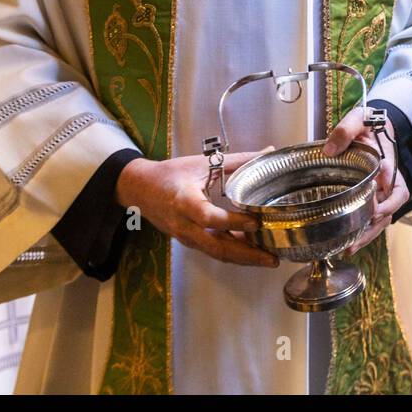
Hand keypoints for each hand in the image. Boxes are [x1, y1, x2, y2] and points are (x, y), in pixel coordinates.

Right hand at [115, 150, 278, 266]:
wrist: (140, 189)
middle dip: (246, 255)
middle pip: (216, 246)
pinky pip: (213, 250)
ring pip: (216, 253)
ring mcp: (186, 236)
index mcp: (184, 201)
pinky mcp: (189, 241)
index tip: (256, 222)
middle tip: (272, 258)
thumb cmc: (171, 174)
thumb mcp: (203, 163)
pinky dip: (233, 253)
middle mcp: (184, 224)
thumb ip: (238, 161)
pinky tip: (252, 250)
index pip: (209, 217)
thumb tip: (269, 153)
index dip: (233, 222)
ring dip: (243, 258)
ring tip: (268, 259)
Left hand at [324, 105, 408, 254]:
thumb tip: (330, 150)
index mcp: (388, 166)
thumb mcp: (358, 119)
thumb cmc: (368, 123)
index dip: (387, 203)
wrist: (375, 125)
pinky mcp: (374, 196)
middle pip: (388, 211)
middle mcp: (388, 182)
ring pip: (381, 219)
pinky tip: (348, 241)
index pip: (395, 190)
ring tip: (349, 249)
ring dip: (367, 235)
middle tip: (355, 242)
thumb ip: (346, 130)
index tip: (374, 211)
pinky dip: (363, 230)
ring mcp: (382, 191)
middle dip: (373, 229)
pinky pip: (372, 216)